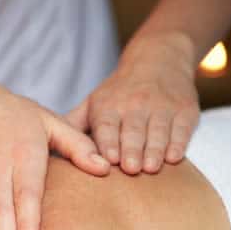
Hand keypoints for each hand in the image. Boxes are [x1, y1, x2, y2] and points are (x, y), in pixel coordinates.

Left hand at [67, 33, 199, 174]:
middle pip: (132, 130)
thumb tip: (45, 151)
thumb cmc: (118, 92)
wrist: (159, 59)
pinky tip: (173, 157)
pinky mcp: (185, 110)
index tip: (109, 159)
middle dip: (132, 149)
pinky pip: (181, 129)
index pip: (107, 126)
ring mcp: (162, 107)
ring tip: (151, 168)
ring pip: (158, 130)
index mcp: (108, 106)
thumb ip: (73, 126)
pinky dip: (178, 143)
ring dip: (154, 149)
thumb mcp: (93, 103)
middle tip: (131, 170)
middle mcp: (134, 105)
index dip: (108, 142)